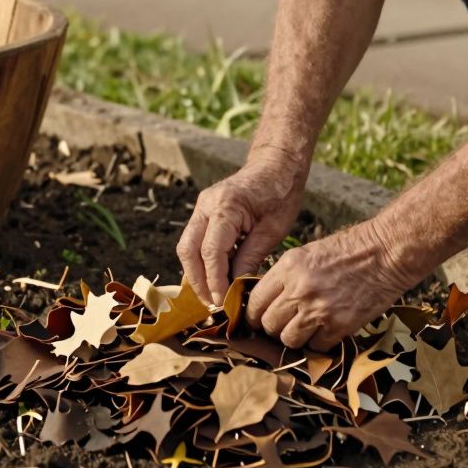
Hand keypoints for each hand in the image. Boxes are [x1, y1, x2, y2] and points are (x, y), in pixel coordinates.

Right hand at [177, 148, 307, 305]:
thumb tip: (236, 288)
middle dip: (197, 280)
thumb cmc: (280, 194)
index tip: (223, 301)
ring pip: (187, 247)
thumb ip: (251, 258)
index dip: (215, 280)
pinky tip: (215, 278)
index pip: (211, 251)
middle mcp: (206, 205)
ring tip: (212, 295)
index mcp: (226, 206)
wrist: (276, 165)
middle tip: (212, 303)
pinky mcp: (204, 212)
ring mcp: (202, 207)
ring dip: (196, 273)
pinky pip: (195, 240)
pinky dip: (202, 261)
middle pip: (188, 250)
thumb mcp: (273, 230)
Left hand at [245, 221, 412, 349]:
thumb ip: (285, 278)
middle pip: (268, 324)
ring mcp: (319, 309)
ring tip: (307, 329)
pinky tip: (328, 329)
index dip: (255, 315)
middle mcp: (299, 289)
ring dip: (295, 338)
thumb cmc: (349, 250)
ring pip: (288, 340)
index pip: (255, 302)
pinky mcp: (339, 325)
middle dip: (274, 328)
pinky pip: (316, 347)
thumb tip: (268, 303)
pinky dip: (319, 343)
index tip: (261, 319)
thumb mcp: (307, 254)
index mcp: (287, 267)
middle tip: (285, 325)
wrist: (386, 252)